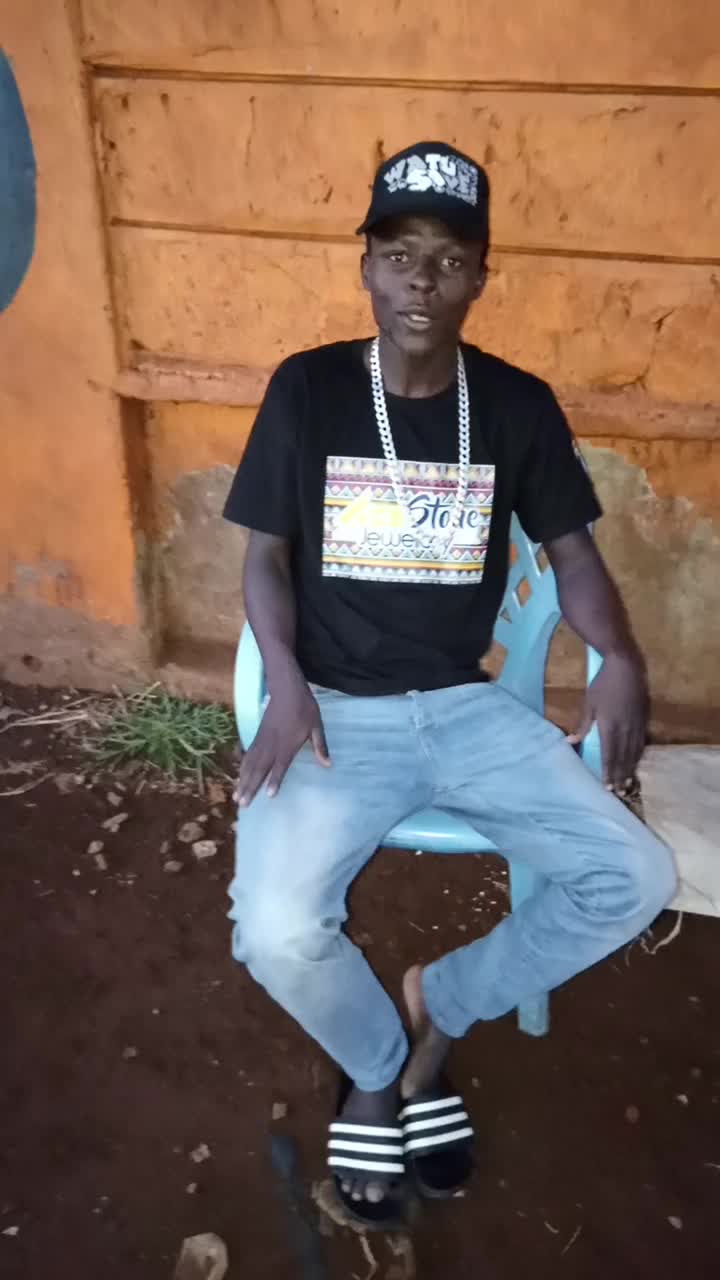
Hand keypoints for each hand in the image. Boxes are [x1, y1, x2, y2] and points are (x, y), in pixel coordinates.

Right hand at [235, 668, 329, 806]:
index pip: (280, 766)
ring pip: (250, 763)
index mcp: (288, 744)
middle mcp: (272, 744)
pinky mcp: (257, 736)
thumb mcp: (316, 726)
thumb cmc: (304, 708)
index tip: (269, 795)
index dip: (275, 780)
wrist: (286, 689)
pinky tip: (238, 776)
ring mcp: (262, 740)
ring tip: (236, 797)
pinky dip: (242, 767)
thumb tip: (328, 764)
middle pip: (259, 768)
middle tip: (242, 804)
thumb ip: (320, 746)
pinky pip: (247, 754)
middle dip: (250, 787)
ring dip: (242, 780)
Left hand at [567, 649, 647, 789]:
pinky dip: (638, 755)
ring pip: (634, 752)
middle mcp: (626, 729)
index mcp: (610, 727)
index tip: (607, 786)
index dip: (608, 772)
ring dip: (631, 768)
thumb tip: (570, 742)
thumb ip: (582, 725)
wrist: (626, 666)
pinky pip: (642, 742)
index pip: (609, 755)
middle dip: (620, 775)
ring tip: (627, 782)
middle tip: (619, 791)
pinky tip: (636, 761)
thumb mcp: (589, 703)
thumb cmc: (603, 684)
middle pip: (623, 757)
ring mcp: (637, 725)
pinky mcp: (644, 719)